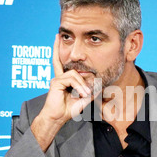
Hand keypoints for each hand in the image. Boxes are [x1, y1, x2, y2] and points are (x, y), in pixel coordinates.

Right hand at [31, 34, 92, 150]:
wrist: (58, 118)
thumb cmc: (69, 110)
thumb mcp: (84, 99)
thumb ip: (91, 91)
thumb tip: (100, 85)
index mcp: (64, 80)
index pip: (61, 62)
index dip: (58, 50)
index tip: (57, 38)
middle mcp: (59, 77)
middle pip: (58, 59)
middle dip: (56, 47)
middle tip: (58, 38)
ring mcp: (57, 79)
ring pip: (74, 74)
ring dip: (82, 84)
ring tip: (85, 94)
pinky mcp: (56, 82)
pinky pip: (71, 79)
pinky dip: (78, 86)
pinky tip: (81, 94)